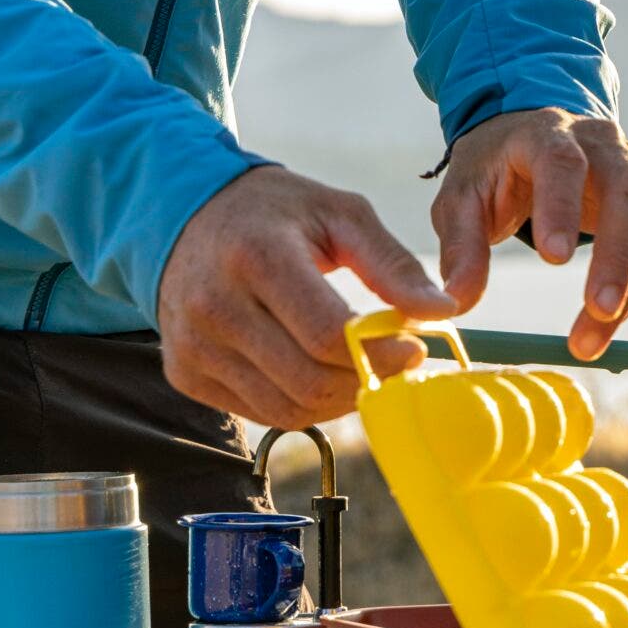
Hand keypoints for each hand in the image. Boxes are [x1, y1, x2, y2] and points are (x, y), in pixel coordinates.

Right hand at [158, 166, 452, 426]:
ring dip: (340, 400)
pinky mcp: (184, 372)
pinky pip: (261, 414)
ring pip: (288, 410)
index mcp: (255, 256)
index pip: (327, 335)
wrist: (186, 216)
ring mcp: (192, 344)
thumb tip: (443, 312)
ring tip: (360, 367)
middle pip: (309, 381)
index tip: (414, 348)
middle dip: (366, 381)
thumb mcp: (340, 214)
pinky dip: (303, 404)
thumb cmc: (278, 214)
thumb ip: (393, 263)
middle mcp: (213, 305)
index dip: (382, 354)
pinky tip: (318, 371)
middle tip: (394, 363)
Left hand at [430, 108, 627, 359]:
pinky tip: (608, 321)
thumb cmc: (496, 170)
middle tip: (599, 309)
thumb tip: (456, 303)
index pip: (562, 162)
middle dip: (617, 255)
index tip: (554, 259)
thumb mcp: (462, 200)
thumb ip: (460, 248)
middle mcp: (601, 144)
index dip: (562, 207)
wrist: (531, 140)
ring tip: (591, 338)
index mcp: (547, 133)